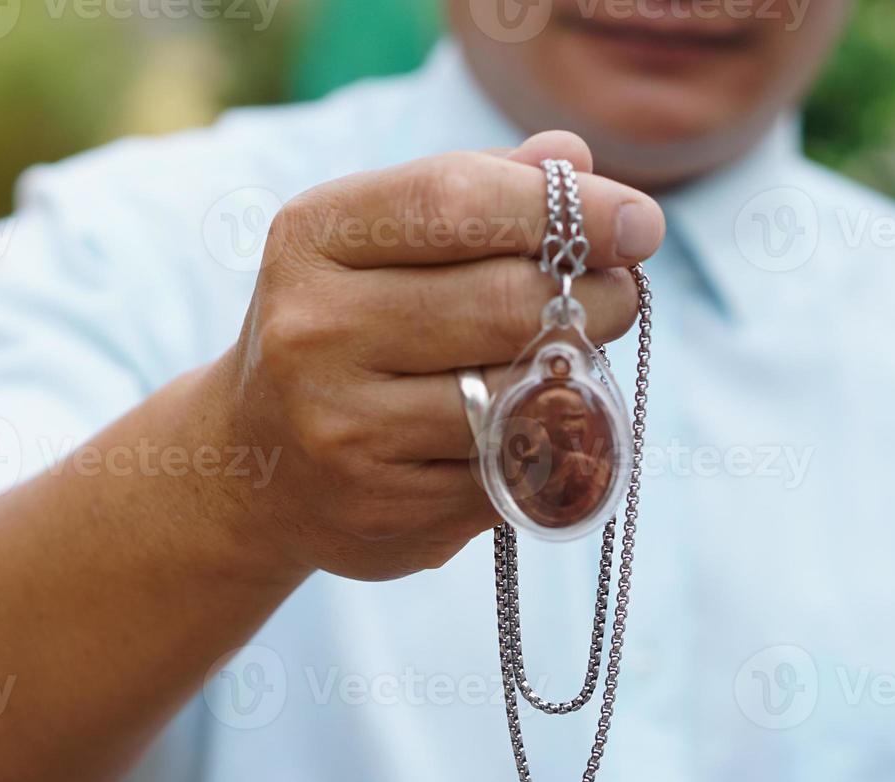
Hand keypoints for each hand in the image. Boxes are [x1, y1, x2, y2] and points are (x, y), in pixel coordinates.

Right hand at [214, 131, 664, 580]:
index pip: (458, 201)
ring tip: (572, 361)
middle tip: (619, 295)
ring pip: (516, 395)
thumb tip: (572, 158)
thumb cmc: (343, 326)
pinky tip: (522, 431)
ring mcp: (342, 429)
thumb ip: (473, 193)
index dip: (568, 208)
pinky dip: (536, 450)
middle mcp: (313, 331)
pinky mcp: (380, 510)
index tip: (639, 223)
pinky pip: (506, 472)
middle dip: (592, 295)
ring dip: (573, 378)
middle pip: (503, 301)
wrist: (254, 460)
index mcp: (311, 239)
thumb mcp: (379, 242)